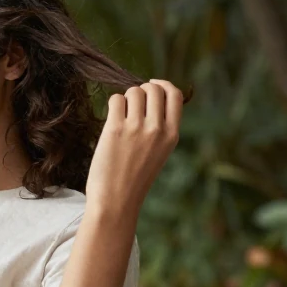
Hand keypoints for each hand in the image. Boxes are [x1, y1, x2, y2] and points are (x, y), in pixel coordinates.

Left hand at [85, 79, 182, 218]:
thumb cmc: (134, 177)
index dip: (162, 85)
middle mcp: (158, 129)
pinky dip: (112, 104)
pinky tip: (110, 120)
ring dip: (125, 98)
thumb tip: (149, 95)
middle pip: (153, 89)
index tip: (151, 85)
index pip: (175, 95)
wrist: (116, 200)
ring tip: (120, 116)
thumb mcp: (159, 152)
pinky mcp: (115, 129)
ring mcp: (137, 128)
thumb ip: (160, 127)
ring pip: (133, 91)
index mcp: (173, 135)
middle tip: (131, 105)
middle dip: (141, 91)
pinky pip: (115, 99)